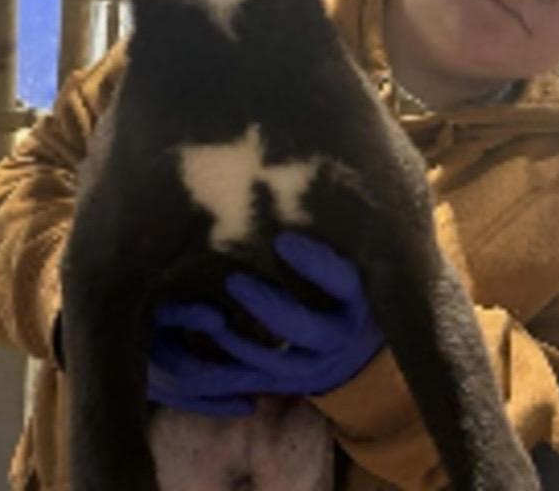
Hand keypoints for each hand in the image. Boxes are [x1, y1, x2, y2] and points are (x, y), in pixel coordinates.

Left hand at [147, 231, 383, 415]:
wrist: (351, 343)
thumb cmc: (336, 282)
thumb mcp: (344, 258)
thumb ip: (322, 231)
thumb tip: (283, 176)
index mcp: (356, 299)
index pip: (343, 281)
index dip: (315, 264)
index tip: (282, 239)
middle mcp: (337, 337)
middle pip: (307, 330)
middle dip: (269, 307)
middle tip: (234, 281)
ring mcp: (311, 367)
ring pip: (276, 363)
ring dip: (240, 341)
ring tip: (209, 316)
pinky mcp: (283, 383)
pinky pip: (252, 381)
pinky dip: (226, 365)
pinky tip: (203, 340)